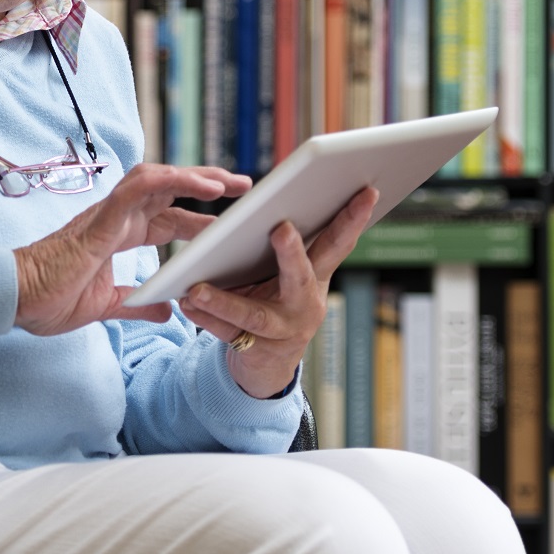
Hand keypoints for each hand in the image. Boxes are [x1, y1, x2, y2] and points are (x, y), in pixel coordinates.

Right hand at [14, 163, 251, 336]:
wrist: (17, 300)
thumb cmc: (51, 299)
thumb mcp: (107, 306)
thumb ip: (137, 305)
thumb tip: (167, 311)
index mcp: (120, 234)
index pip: (170, 218)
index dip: (201, 218)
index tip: (233, 224)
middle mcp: (119, 217)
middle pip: (172, 190)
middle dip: (210, 185)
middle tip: (247, 188)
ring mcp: (110, 212)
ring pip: (160, 179)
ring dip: (197, 176)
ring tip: (231, 183)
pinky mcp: (102, 216)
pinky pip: (140, 187)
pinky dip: (172, 181)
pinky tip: (201, 187)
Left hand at [180, 186, 379, 398]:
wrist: (269, 361)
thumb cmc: (278, 301)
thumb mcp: (291, 275)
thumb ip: (293, 246)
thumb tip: (277, 204)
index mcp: (317, 276)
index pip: (338, 243)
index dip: (354, 219)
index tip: (366, 192)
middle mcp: (306, 304)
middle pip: (301, 276)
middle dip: (292, 253)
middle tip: (282, 229)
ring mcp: (283, 330)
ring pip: (254, 314)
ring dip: (225, 301)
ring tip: (197, 289)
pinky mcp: (256, 349)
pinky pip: (227, 332)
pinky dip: (206, 318)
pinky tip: (187, 303)